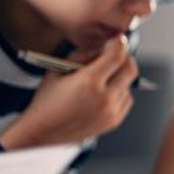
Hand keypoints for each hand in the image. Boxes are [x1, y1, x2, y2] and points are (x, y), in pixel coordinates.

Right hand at [0, 36, 138, 148]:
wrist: (43, 133)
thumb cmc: (47, 101)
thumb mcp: (58, 70)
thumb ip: (83, 55)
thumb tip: (103, 46)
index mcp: (89, 82)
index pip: (117, 55)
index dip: (119, 44)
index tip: (117, 40)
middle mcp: (104, 97)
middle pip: (130, 69)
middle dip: (125, 58)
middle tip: (115, 56)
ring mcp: (111, 111)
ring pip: (129, 85)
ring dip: (120, 77)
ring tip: (101, 80)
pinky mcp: (114, 121)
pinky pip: (127, 100)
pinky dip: (120, 93)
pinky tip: (103, 93)